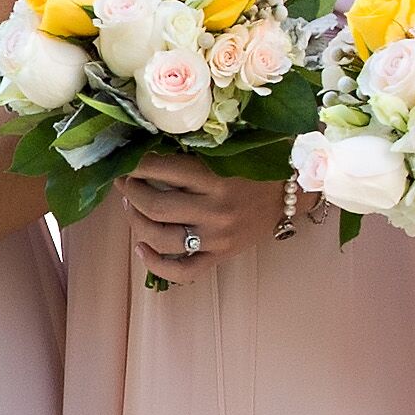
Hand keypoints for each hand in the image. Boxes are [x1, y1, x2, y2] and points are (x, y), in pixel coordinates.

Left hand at [110, 156, 275, 284]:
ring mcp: (217, 238)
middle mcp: (215, 211)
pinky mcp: (220, 256)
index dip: (137, 165)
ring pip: (161, 238)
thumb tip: (151, 143)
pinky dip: (156, 265)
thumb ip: (196, 150)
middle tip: (123, 182)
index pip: (164, 169)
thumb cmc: (259, 166)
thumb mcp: (230, 150)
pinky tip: (141, 248)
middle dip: (130, 192)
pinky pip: (183, 271)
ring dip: (135, 222)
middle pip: (156, 206)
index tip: (126, 159)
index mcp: (218, 179)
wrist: (291, 195)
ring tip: (130, 207)